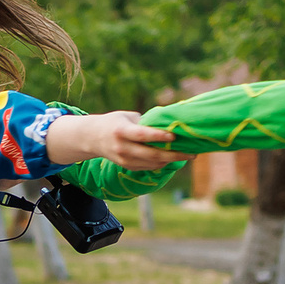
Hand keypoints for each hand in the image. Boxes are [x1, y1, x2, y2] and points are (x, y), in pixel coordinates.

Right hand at [49, 111, 182, 171]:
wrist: (92, 138)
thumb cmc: (114, 122)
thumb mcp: (127, 116)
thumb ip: (146, 122)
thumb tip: (169, 123)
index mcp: (122, 131)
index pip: (142, 135)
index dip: (159, 136)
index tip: (174, 136)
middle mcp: (122, 147)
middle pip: (152, 155)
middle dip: (174, 155)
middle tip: (192, 153)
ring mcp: (125, 160)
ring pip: (153, 164)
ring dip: (171, 160)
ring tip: (187, 154)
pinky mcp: (127, 166)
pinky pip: (149, 167)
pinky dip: (163, 163)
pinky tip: (173, 157)